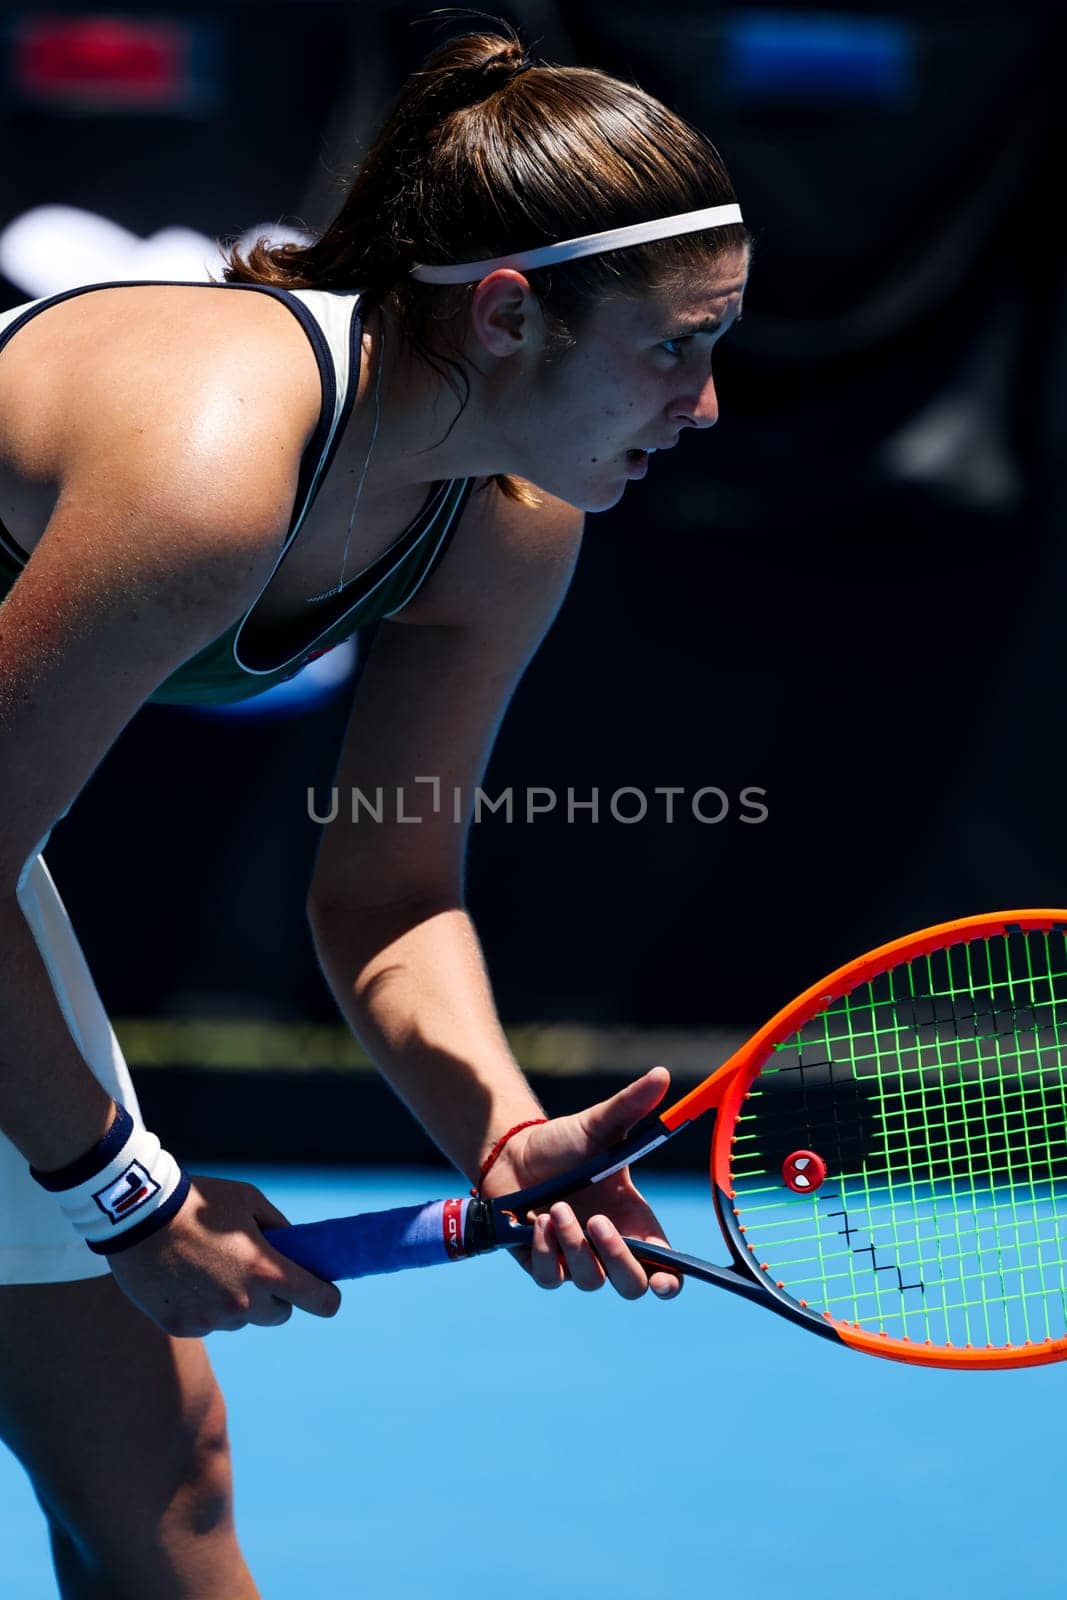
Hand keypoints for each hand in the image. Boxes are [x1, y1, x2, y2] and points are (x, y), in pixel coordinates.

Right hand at [107, 1174, 341, 1336]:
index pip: (320, 1302)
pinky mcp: (183, 1328)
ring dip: (238, 1303)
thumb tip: (299, 1249)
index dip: (326, 1297)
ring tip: (212, 1269)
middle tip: (256, 1271)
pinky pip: (209, 1324)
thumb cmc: (201, 1202)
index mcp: (266, 1271)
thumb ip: (280, 1229)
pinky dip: (205, 1308)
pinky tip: (187, 1280)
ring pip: (242, 1320)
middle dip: (276, 1296)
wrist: (139, 1215)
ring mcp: (211, 1319)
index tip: (322, 1290)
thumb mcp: (250, 1202)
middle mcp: (243, 1304)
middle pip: (280, 1315)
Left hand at [484, 1067, 681, 1301]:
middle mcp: (609, 1247)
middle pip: (632, 1285)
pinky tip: (536, 1221)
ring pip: (590, 1280)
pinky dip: (546, 1251)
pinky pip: (552, 1277)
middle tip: (597, 1223)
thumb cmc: (564, 1144)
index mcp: (633, 1222)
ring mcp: (576, 1260)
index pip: (665, 1267)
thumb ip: (630, 1106)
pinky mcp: (544, 1265)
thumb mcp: (598, 1127)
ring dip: (574, 1245)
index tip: (666, 1280)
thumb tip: (661, 1074)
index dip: (671, 1282)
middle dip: (618, 1259)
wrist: (514, 1153)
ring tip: (557, 1208)